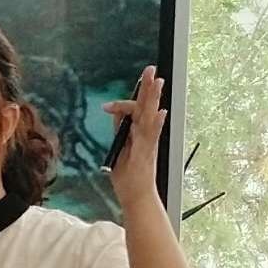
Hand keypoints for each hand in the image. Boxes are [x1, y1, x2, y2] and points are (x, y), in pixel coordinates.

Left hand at [104, 67, 164, 210]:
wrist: (137, 198)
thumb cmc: (129, 177)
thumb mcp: (119, 150)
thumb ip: (120, 131)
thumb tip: (116, 113)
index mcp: (138, 134)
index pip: (134, 112)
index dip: (123, 104)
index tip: (106, 106)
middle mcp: (146, 137)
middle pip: (146, 108)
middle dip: (147, 88)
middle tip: (151, 69)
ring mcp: (148, 145)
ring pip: (150, 117)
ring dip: (154, 100)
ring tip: (158, 82)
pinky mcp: (147, 155)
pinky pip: (152, 137)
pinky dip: (156, 125)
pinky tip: (161, 113)